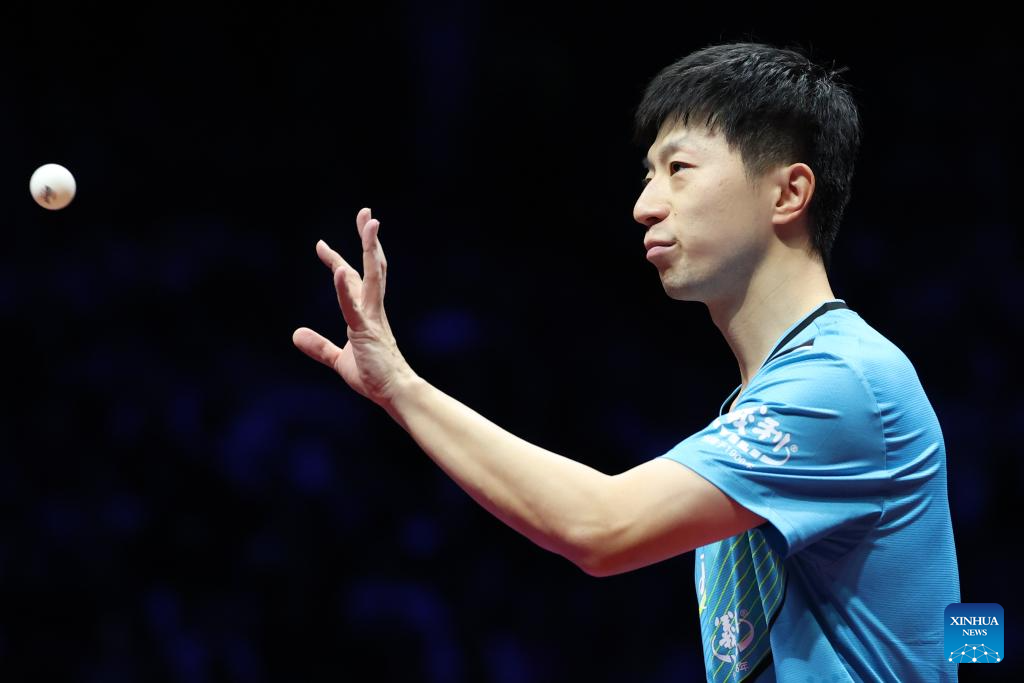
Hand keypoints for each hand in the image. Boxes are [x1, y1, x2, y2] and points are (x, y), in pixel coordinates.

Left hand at [293, 207, 417, 406]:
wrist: (394, 392)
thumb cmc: (374, 376)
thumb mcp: (338, 360)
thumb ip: (319, 346)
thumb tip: (296, 334)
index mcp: (367, 313)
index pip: (352, 280)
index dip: (337, 261)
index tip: (322, 246)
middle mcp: (373, 309)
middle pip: (371, 266)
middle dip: (368, 239)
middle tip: (366, 213)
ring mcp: (371, 317)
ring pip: (373, 274)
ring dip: (370, 247)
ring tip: (369, 223)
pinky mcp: (365, 331)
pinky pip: (352, 306)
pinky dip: (344, 287)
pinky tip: (338, 269)